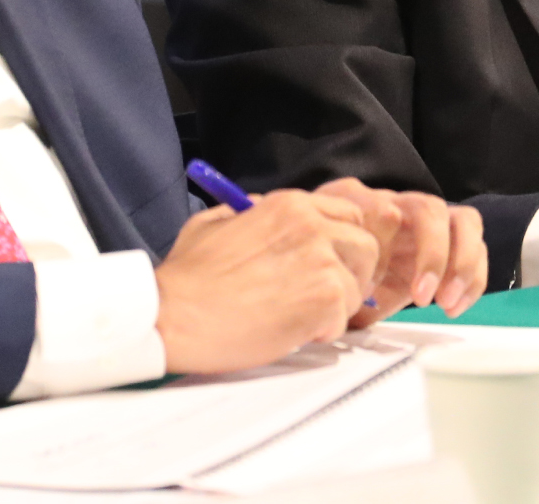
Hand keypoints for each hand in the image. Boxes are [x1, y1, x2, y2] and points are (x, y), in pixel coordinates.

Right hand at [155, 190, 381, 373]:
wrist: (173, 316)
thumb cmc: (187, 278)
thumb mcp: (216, 222)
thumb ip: (252, 211)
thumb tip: (268, 212)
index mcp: (289, 205)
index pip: (347, 214)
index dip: (342, 242)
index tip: (331, 263)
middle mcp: (312, 226)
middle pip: (365, 246)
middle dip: (352, 273)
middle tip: (327, 296)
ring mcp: (321, 262)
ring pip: (357, 285)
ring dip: (336, 306)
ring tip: (301, 318)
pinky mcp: (324, 300)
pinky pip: (343, 318)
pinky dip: (323, 331)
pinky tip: (293, 333)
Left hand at [309, 180, 486, 327]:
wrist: (350, 276)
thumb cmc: (342, 272)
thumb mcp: (333, 276)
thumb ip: (341, 277)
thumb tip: (357, 291)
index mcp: (366, 206)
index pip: (379, 205)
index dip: (382, 240)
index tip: (372, 285)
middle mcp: (403, 205)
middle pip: (430, 209)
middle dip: (433, 255)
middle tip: (422, 299)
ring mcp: (434, 221)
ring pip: (465, 221)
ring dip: (463, 264)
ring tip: (446, 304)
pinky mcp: (455, 241)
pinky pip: (479, 250)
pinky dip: (473, 280)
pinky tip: (453, 308)